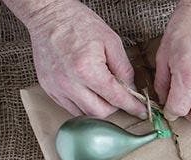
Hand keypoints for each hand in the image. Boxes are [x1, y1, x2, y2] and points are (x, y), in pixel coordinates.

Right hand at [24, 0, 145, 117]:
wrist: (48, 15)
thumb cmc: (78, 23)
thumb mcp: (111, 42)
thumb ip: (124, 69)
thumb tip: (131, 90)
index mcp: (87, 69)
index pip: (116, 98)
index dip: (132, 107)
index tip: (141, 112)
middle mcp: (69, 82)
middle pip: (100, 112)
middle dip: (114, 107)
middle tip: (118, 94)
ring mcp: (56, 87)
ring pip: (85, 113)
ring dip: (98, 107)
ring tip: (102, 91)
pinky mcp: (48, 88)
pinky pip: (70, 108)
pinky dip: (83, 105)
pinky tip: (88, 92)